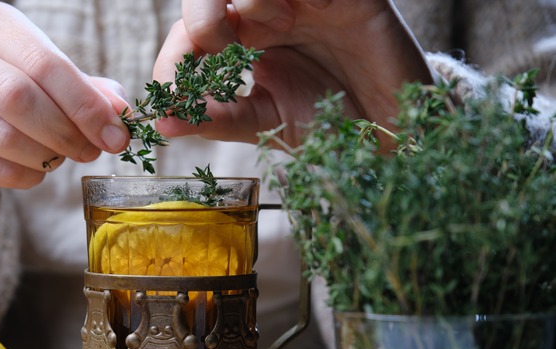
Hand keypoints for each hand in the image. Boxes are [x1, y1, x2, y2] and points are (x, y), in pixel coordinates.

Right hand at [0, 1, 129, 223]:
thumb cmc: (16, 95)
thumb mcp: (55, 83)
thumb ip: (91, 92)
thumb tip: (120, 113)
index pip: (44, 62)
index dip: (85, 104)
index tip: (114, 135)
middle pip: (19, 96)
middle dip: (66, 131)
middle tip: (91, 151)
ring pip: (2, 135)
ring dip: (45, 156)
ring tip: (60, 158)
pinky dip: (23, 176)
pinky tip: (34, 171)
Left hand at [152, 0, 433, 149]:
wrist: (393, 129)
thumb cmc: (329, 122)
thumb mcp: (266, 123)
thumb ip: (217, 120)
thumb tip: (162, 126)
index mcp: (241, 44)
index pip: (189, 38)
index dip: (171, 62)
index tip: (167, 95)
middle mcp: (261, 15)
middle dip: (198, 20)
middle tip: (210, 47)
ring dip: (242, 3)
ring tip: (261, 30)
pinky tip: (296, 11)